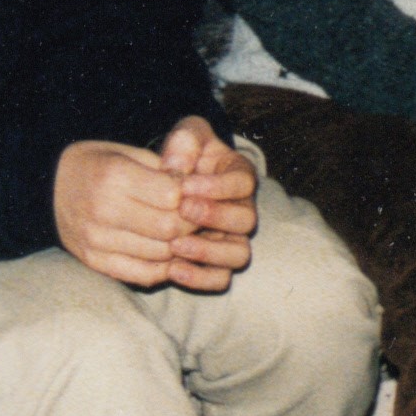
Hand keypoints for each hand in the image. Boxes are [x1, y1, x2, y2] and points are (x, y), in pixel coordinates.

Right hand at [56, 131, 249, 290]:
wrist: (46, 187)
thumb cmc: (96, 164)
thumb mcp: (127, 152)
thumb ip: (163, 168)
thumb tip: (199, 186)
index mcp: (114, 177)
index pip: (172, 196)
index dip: (192, 196)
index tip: (195, 193)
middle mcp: (104, 210)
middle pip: (169, 228)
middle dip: (192, 224)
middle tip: (198, 217)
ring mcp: (97, 240)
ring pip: (160, 254)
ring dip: (181, 247)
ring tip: (185, 234)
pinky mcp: (94, 261)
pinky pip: (141, 274)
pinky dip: (163, 268)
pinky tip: (169, 254)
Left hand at [154, 115, 259, 290]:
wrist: (167, 184)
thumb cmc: (180, 157)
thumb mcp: (185, 137)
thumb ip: (186, 140)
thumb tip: (178, 168)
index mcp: (240, 177)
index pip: (244, 183)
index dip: (217, 187)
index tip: (185, 185)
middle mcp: (243, 210)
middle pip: (247, 220)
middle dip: (215, 216)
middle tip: (182, 210)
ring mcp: (232, 240)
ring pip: (239, 254)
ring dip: (208, 251)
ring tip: (175, 245)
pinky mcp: (216, 264)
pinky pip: (220, 279)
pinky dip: (199, 278)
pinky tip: (173, 269)